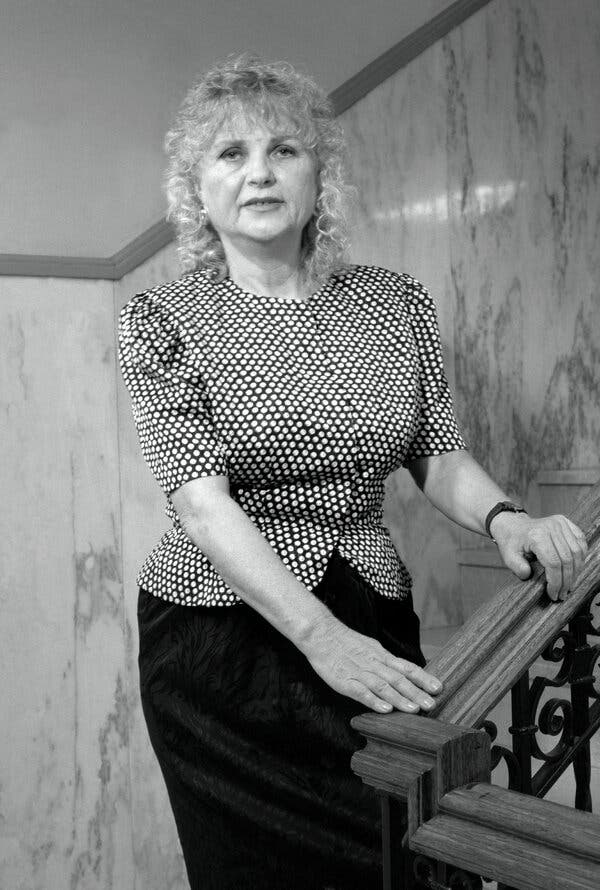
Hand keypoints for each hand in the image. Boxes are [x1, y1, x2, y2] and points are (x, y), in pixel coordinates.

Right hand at [298, 616, 442, 713]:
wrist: (320, 632)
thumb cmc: (345, 642)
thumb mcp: (370, 647)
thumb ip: (386, 661)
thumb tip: (406, 672)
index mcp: (380, 656)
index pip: (406, 667)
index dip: (423, 677)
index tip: (439, 687)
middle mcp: (373, 663)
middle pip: (398, 679)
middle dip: (416, 692)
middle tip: (433, 704)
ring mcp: (358, 672)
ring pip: (382, 686)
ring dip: (399, 698)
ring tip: (414, 710)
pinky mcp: (343, 680)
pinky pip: (360, 692)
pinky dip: (373, 700)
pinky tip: (385, 709)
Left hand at [490, 511, 587, 600]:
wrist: (514, 525)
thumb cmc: (512, 542)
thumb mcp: (508, 556)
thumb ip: (516, 567)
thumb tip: (527, 574)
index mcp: (537, 535)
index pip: (553, 563)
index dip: (556, 582)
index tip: (553, 594)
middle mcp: (551, 527)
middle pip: (567, 559)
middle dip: (566, 580)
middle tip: (562, 594)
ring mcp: (560, 523)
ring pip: (577, 552)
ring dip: (576, 571)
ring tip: (569, 584)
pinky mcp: (566, 522)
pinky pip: (580, 542)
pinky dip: (580, 557)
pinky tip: (574, 569)